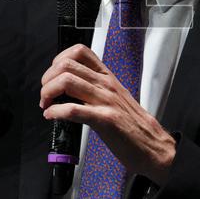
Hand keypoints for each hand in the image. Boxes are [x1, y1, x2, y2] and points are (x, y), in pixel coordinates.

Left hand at [39, 44, 175, 184]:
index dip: (58, 60)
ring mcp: (106, 100)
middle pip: (66, 65)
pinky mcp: (105, 119)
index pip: (79, 52)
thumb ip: (95, 89)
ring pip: (67, 82)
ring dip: (48, 93)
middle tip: (46, 95)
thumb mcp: (115, 97)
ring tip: (47, 104)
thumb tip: (69, 89)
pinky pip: (73, 109)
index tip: (53, 76)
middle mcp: (106, 84)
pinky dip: (56, 112)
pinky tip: (52, 116)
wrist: (153, 146)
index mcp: (107, 78)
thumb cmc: (133, 125)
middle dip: (47, 79)